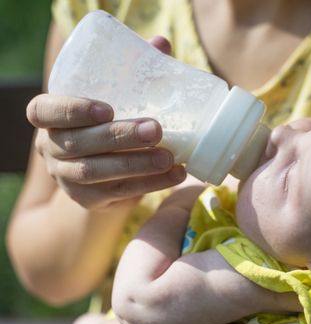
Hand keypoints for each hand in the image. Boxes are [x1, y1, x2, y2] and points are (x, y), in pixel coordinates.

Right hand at [29, 37, 185, 209]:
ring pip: (95, 172)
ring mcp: (66, 176)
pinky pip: (117, 193)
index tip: (107, 108)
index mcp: (51, 117)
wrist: (107, 170)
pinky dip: (149, 184)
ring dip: (136, 165)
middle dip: (119, 137)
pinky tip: (174, 174)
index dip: (71, 109)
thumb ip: (134, 71)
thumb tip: (161, 43)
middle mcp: (51, 147)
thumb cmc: (112, 121)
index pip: (43, 111)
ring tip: (170, 158)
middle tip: (156, 129)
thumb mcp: (117, 97)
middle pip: (78, 143)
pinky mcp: (87, 200)